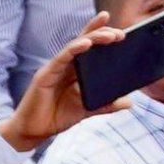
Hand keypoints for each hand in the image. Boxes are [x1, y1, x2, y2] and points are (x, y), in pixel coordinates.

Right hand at [5, 24, 116, 146]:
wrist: (33, 133)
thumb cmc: (57, 117)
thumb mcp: (87, 110)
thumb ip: (106, 105)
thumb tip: (130, 103)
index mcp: (75, 70)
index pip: (90, 48)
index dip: (103, 35)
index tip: (122, 30)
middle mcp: (65, 65)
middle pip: (84, 41)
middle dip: (102, 34)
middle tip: (121, 33)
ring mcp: (55, 68)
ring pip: (75, 46)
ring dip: (93, 38)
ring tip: (109, 35)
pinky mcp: (45, 74)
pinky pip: (61, 57)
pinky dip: (74, 49)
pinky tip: (86, 43)